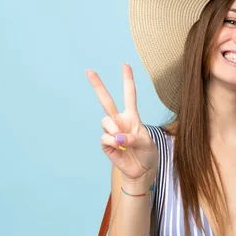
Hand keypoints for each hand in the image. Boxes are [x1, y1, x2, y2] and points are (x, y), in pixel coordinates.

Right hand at [86, 63, 157, 183]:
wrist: (141, 170)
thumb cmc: (147, 153)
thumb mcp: (147, 143)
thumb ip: (134, 138)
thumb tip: (118, 138)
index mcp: (132, 116)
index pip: (129, 95)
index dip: (127, 80)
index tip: (125, 65)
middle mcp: (119, 121)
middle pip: (106, 100)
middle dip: (97, 85)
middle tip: (89, 70)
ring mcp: (111, 132)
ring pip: (105, 121)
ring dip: (115, 129)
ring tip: (124, 140)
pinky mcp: (106, 143)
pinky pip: (106, 137)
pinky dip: (114, 142)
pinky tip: (120, 147)